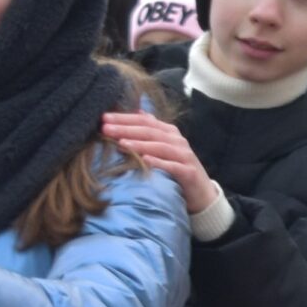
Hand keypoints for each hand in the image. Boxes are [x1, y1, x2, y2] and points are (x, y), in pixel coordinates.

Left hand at [102, 111, 217, 215]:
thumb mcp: (165, 147)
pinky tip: (145, 160)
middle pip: (150, 131)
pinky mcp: (189, 172)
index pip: (144, 121)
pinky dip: (159, 162)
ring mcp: (184, 156)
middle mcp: (177, 141)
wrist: (202, 193)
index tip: (104, 118)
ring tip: (120, 143)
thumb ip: (153, 130)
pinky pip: (172, 166)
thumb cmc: (178, 169)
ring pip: (160, 146)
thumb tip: (138, 112)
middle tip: (106, 128)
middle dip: (126, 129)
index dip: (125, 118)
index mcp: (169, 132)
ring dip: (139, 144)